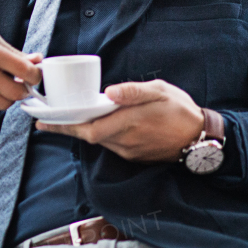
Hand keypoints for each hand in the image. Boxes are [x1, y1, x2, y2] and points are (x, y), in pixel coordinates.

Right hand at [0, 25, 40, 111]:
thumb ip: (13, 52)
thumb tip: (38, 61)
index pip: (26, 71)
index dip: (35, 76)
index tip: (33, 75)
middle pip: (17, 93)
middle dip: (22, 90)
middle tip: (18, 84)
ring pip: (4, 104)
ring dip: (7, 98)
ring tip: (0, 86)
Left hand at [35, 79, 203, 162]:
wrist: (202, 138)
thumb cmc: (180, 110)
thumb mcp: (159, 92)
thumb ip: (133, 92)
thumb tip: (109, 92)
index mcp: (130, 123)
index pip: (89, 129)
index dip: (64, 126)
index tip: (44, 122)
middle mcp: (126, 141)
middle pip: (87, 136)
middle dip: (65, 128)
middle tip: (44, 120)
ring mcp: (129, 151)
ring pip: (97, 141)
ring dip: (80, 130)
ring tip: (63, 118)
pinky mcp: (134, 155)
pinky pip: (109, 144)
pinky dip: (97, 133)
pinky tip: (92, 123)